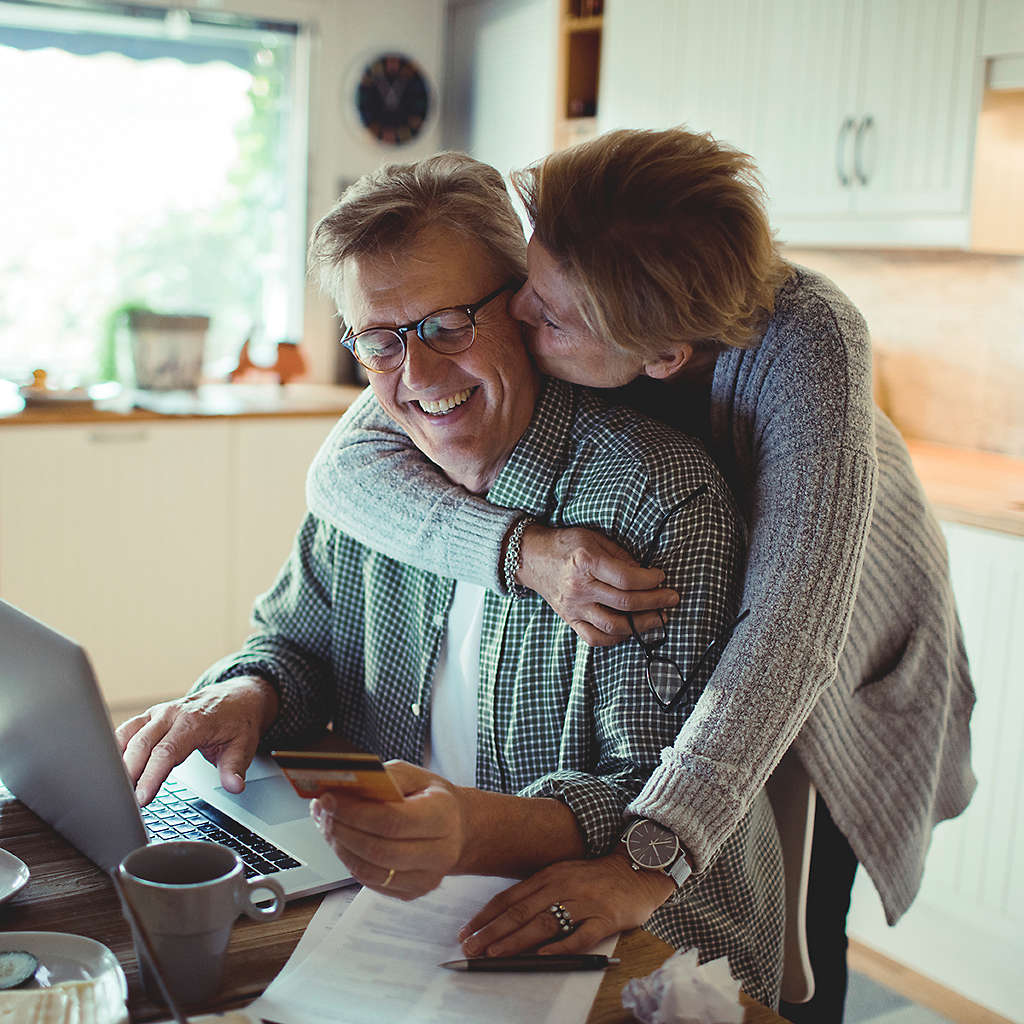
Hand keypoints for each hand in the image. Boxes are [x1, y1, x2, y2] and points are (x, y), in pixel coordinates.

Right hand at [116, 676, 277, 805]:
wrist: (237, 697)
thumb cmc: (238, 721)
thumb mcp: (244, 744)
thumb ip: (235, 767)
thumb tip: (234, 786)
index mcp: (194, 722)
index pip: (167, 751)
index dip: (151, 776)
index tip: (142, 799)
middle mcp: (172, 714)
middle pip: (141, 744)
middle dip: (128, 773)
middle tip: (120, 801)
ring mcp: (158, 713)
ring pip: (128, 734)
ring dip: (115, 760)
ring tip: (109, 788)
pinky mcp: (150, 716)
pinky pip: (126, 730)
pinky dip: (114, 747)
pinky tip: (107, 768)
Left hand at [311, 761, 464, 900]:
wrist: (457, 828)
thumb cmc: (431, 799)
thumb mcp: (414, 776)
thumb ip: (384, 778)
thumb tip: (346, 785)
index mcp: (443, 817)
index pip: (392, 820)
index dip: (355, 812)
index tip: (329, 799)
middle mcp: (439, 853)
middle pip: (378, 849)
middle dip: (341, 830)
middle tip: (322, 812)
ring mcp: (426, 879)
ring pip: (370, 871)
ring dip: (340, 847)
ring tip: (328, 825)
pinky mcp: (411, 893)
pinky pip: (371, 883)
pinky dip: (349, 861)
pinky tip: (342, 842)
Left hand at [458, 850, 674, 956]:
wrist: (636, 870)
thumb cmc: (594, 877)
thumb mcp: (562, 875)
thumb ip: (538, 893)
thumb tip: (505, 917)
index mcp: (548, 875)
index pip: (510, 897)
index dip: (485, 916)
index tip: (466, 932)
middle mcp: (562, 886)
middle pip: (521, 911)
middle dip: (492, 931)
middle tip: (471, 948)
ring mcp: (583, 902)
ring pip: (544, 923)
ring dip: (516, 940)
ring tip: (495, 954)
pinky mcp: (605, 918)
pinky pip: (580, 935)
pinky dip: (561, 946)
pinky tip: (543, 955)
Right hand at [516, 525, 678, 645]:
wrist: (531, 557)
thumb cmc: (565, 545)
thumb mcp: (594, 538)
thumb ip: (620, 555)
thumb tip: (645, 573)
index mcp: (586, 562)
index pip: (626, 578)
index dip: (649, 580)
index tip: (661, 577)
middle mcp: (579, 588)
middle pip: (625, 602)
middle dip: (655, 602)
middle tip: (671, 598)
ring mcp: (573, 607)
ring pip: (613, 625)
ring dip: (642, 624)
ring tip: (659, 618)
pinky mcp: (570, 620)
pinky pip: (595, 638)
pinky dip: (616, 638)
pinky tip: (631, 630)